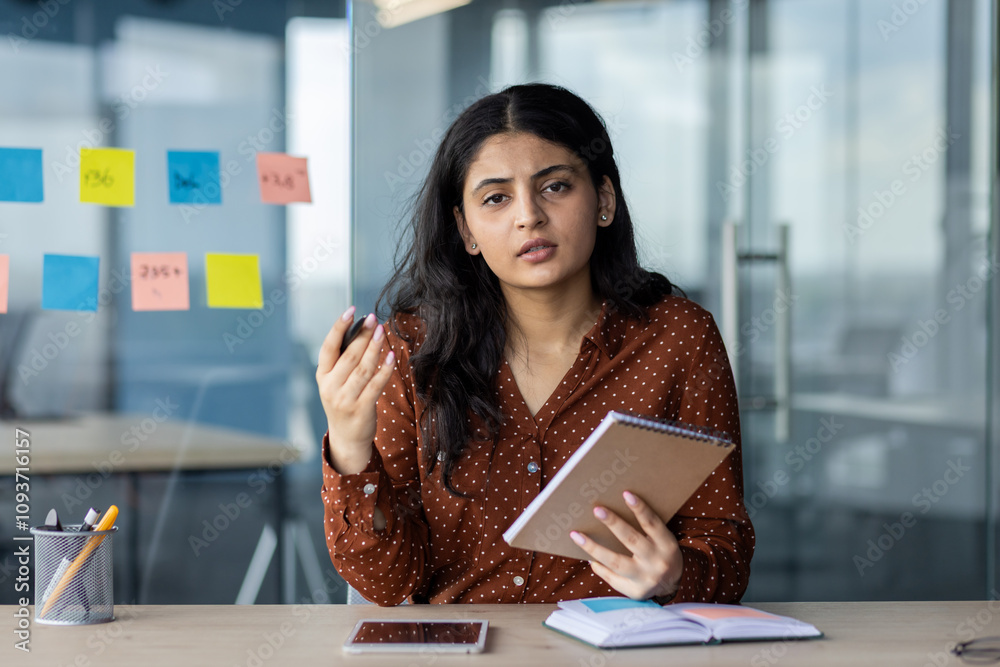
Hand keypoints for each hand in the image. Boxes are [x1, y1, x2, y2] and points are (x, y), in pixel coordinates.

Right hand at [316, 306, 395, 474]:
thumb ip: (342, 361)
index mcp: (322, 376)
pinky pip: (376, 384)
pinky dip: (384, 369)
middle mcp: (330, 387)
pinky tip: (391, 355)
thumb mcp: (334, 382)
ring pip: (363, 368)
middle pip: (349, 355)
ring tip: (383, 331)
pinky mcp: (362, 409)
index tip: (351, 310)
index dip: (339, 327)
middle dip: (362, 334)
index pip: (328, 347)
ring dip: (374, 347)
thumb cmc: (343, 401)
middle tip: (374, 318)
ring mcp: (345, 399)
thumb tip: (361, 330)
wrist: (347, 438)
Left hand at [570, 491, 682, 600]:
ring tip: (577, 535)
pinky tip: (589, 558)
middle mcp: (658, 562)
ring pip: (616, 561)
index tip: (626, 493)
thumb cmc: (661, 552)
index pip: (653, 524)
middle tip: (597, 509)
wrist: (673, 584)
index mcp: (667, 545)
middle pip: (631, 540)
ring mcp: (646, 579)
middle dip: (613, 523)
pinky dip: (599, 567)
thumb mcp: (662, 539)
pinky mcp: (635, 592)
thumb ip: (646, 527)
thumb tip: (614, 509)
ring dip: (594, 547)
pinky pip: (612, 578)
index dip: (640, 509)